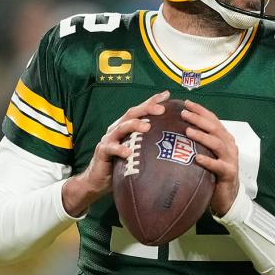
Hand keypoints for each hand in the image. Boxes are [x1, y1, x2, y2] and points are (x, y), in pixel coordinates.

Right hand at [61, 91, 169, 216]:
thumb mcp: (138, 151)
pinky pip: (111, 148)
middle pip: (132, 114)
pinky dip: (120, 149)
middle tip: (161, 109)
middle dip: (147, 109)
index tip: (167, 95)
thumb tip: (175, 143)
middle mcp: (117, 128)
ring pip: (122, 127)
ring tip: (147, 127)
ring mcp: (109, 138)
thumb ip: (150, 144)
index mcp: (127, 126)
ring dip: (134, 125)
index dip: (152, 101)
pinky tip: (128, 152)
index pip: (141, 110)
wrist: (99, 179)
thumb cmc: (122, 165)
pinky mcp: (102, 151)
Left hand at [180, 99, 239, 216]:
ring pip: (217, 144)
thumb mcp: (208, 154)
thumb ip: (199, 142)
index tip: (186, 103)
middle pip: (214, 128)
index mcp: (224, 138)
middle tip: (183, 114)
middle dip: (199, 119)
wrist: (227, 196)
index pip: (213, 120)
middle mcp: (229, 145)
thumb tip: (178, 129)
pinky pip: (218, 165)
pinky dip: (208, 161)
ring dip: (202, 136)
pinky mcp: (228, 173)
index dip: (200, 110)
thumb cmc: (213, 173)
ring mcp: (230, 159)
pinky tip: (197, 158)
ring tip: (188, 131)